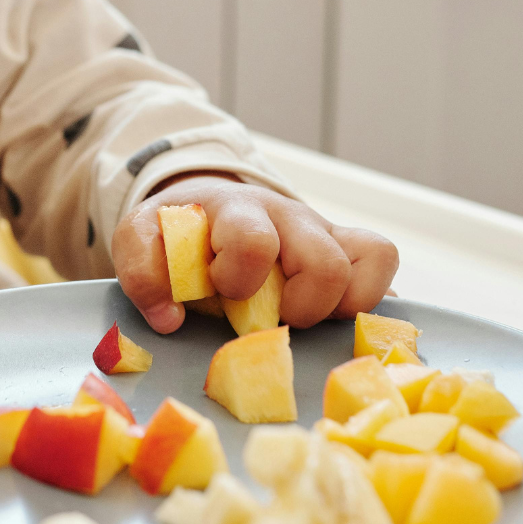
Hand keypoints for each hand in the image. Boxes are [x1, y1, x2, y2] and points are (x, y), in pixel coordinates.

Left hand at [111, 174, 398, 333]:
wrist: (203, 204)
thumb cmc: (177, 231)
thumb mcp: (141, 240)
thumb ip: (143, 273)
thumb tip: (168, 319)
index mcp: (235, 211)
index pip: (253, 241)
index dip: (240, 278)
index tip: (221, 293)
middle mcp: (286, 215)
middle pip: (324, 263)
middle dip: (297, 305)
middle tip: (268, 317)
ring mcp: (320, 229)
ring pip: (363, 262)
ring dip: (332, 306)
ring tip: (296, 315)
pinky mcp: (344, 245)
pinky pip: (381, 260)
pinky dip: (364, 295)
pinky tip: (327, 312)